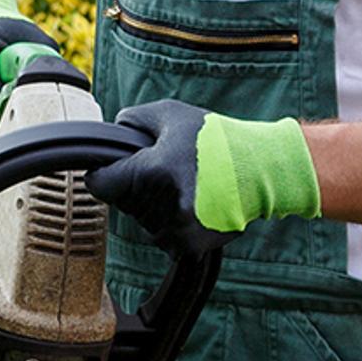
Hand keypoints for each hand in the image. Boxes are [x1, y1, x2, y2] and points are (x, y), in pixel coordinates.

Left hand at [88, 101, 321, 254]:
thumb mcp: (170, 114)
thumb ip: (131, 120)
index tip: (113, 170)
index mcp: (150, 171)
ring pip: (143, 223)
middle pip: (123, 203)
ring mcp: (176, 229)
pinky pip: (164, 239)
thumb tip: (110, 133)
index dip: (104, 174)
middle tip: (167, 171)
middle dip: (136, 187)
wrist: (262, 171)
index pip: (99, 185)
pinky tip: (194, 206)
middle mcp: (161, 205)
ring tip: (185, 187)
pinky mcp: (190, 246)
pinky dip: (173, 226)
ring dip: (155, 209)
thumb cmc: (215, 139)